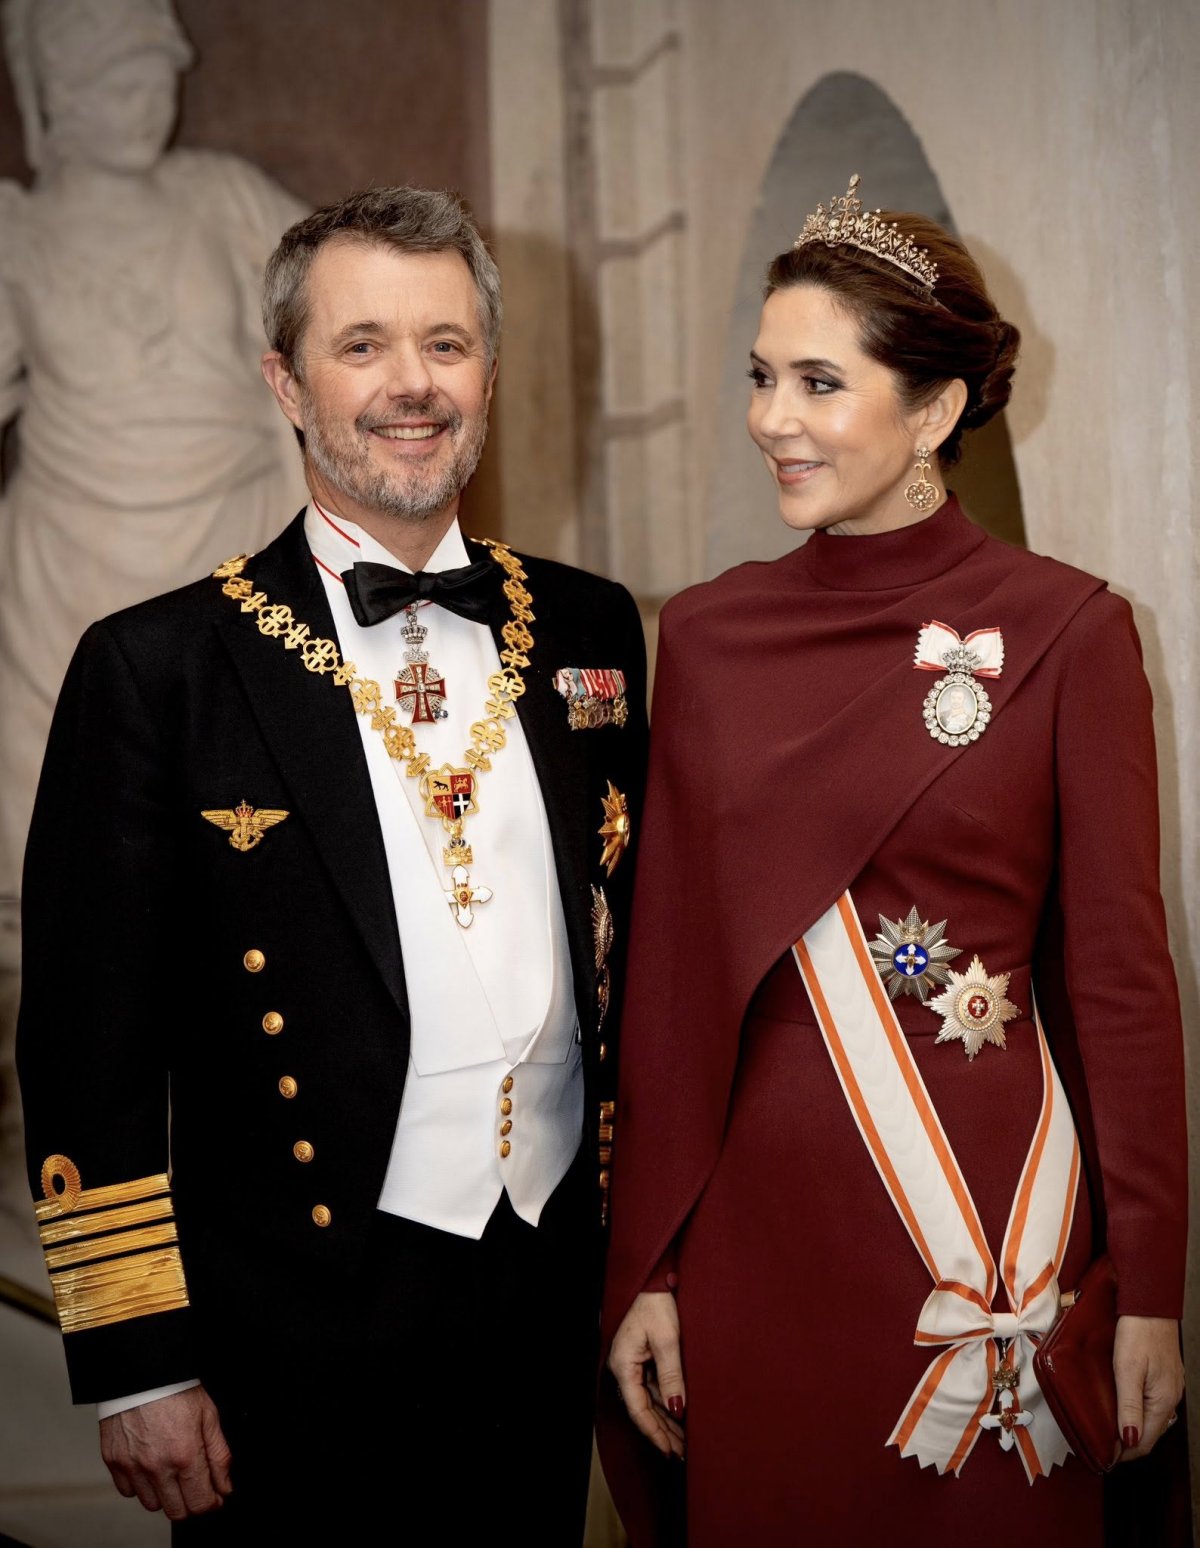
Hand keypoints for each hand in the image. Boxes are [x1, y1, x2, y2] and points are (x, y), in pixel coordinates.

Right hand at [100, 1385, 231, 1517]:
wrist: (142, 1372)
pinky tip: (149, 1466)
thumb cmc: (176, 1389)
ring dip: (164, 1495)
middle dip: (190, 1502)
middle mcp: (157, 1466)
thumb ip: (219, 1455)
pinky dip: (140, 1485)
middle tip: (194, 1484)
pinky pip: (128, 1491)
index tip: (214, 1497)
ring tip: (170, 1471)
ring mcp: (133, 1466)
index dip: (211, 1503)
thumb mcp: (209, 1416)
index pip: (200, 1503)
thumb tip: (225, 1486)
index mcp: (185, 1455)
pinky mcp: (114, 1462)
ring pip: (152, 1504)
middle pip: (176, 1511)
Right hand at [608, 1291, 685, 1459]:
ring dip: (665, 1421)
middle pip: (642, 1409)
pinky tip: (680, 1417)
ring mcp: (633, 1365)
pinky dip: (667, 1404)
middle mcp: (625, 1368)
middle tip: (682, 1454)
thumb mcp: (667, 1338)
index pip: (637, 1408)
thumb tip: (677, 1408)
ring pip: (649, 1401)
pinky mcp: (643, 1360)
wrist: (654, 1279)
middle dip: (662, 1433)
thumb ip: (671, 1374)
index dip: (653, 1432)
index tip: (668, 1451)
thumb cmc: (656, 1303)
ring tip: (684, 1443)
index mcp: (624, 1364)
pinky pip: (653, 1389)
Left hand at [1114, 1314, 1183, 1460]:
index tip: (1104, 1456)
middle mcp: (1171, 1398)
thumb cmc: (1138, 1332)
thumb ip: (1129, 1406)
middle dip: (1128, 1443)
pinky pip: (1153, 1403)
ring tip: (1110, 1429)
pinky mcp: (1166, 1376)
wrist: (1150, 1304)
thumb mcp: (1127, 1369)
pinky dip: (1139, 1411)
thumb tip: (1129, 1440)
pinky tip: (1125, 1407)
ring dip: (1133, 1427)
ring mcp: (1170, 1387)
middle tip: (1103, 1445)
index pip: (1144, 1441)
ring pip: (1152, 1419)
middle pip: (1150, 1433)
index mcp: (1163, 1401)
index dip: (1124, 1453)